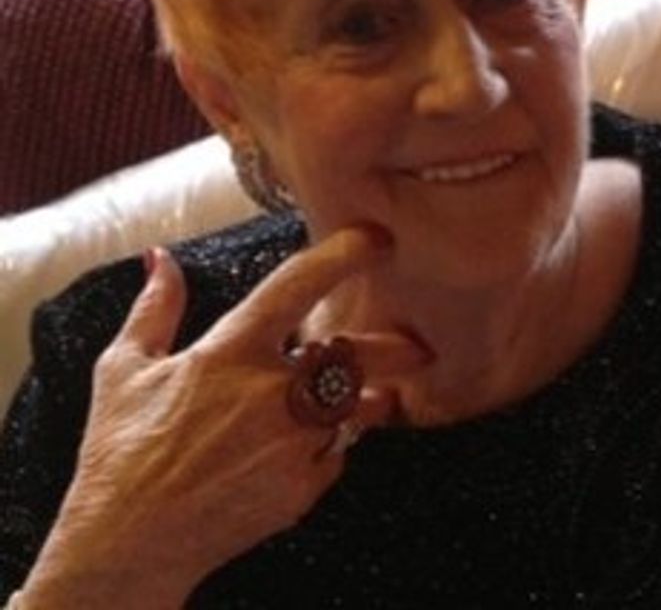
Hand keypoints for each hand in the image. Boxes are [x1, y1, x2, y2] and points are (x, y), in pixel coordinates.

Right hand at [21, 227, 424, 608]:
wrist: (128, 543)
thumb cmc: (120, 451)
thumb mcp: (124, 368)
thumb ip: (155, 307)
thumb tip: (161, 259)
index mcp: (230, 351)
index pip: (299, 284)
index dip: (344, 253)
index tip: (375, 238)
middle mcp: (272, 392)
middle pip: (354, 353)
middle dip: (394, 347)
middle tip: (418, 346)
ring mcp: (292, 443)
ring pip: (354, 407)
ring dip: (367, 398)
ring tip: (381, 396)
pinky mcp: (301, 488)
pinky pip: (334, 455)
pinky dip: (329, 446)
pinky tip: (314, 446)